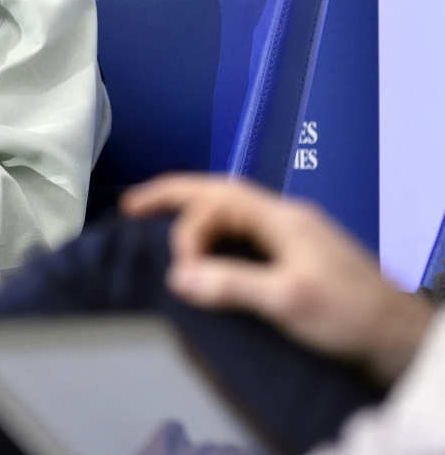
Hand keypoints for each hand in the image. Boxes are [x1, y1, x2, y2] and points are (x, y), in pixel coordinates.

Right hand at [122, 174, 432, 384]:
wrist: (399, 339)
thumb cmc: (350, 315)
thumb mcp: (288, 299)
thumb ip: (231, 284)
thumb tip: (178, 276)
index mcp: (281, 217)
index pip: (217, 200)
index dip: (186, 227)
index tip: (177, 267)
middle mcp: (283, 219)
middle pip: (219, 193)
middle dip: (173, 196)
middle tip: (132, 206)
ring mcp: (291, 237)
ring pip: (231, 212)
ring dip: (193, 214)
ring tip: (157, 224)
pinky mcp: (296, 259)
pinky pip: (243, 234)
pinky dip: (213, 237)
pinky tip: (203, 254)